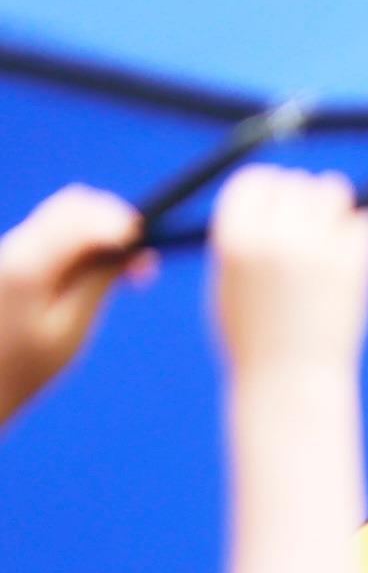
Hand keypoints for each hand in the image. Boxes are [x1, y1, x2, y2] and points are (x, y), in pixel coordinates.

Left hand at [0, 184, 140, 414]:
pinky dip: (82, 245)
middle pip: (71, 205)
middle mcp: (11, 246)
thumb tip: (130, 246)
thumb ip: (99, 281)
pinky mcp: (9, 259)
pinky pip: (52, 235)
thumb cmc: (24, 367)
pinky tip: (97, 276)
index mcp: (28, 265)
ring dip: (100, 234)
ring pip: (63, 218)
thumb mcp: (71, 327)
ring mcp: (8, 250)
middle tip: (144, 262)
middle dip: (113, 222)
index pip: (80, 215)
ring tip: (129, 273)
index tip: (149, 244)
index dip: (120, 221)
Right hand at [197, 166, 367, 379]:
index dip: (265, 187)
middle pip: (293, 182)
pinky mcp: (354, 264)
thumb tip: (268, 192)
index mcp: (234, 239)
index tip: (275, 199)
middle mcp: (275, 237)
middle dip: (299, 196)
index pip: (253, 181)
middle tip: (305, 219)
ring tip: (328, 229)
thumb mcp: (227, 280)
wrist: (291, 379)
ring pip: (332, 191)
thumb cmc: (253, 334)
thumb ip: (241, 236)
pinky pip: (362, 222)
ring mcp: (318, 248)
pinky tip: (349, 249)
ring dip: (331, 203)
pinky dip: (356, 229)